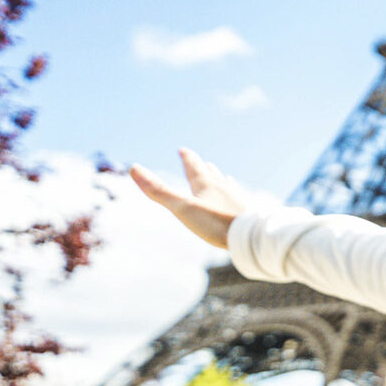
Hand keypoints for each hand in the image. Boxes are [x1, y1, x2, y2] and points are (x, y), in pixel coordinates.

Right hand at [130, 148, 249, 248]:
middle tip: (202, 161)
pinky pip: (241, 201)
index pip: (194, 167)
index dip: (188, 158)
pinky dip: (236, 196)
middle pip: (212, 174)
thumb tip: (133, 167)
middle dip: (204, 167)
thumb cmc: (215, 222)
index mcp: (206, 185)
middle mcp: (224, 188)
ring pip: (227, 186)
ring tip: (221, 175)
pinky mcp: (249, 213)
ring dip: (220, 179)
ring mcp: (238, 200)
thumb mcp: (182, 207)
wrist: (251, 236)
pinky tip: (241, 199)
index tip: (183, 150)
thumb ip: (159, 191)